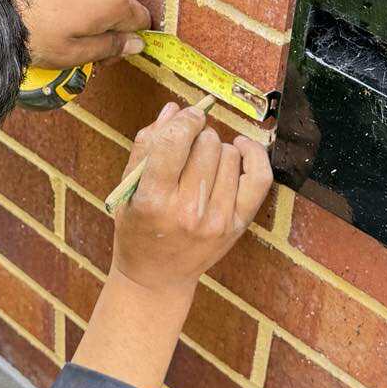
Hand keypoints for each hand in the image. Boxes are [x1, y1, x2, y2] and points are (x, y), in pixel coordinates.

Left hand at [0, 0, 150, 67]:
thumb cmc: (30, 31)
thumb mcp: (73, 54)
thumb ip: (111, 47)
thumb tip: (138, 43)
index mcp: (114, 2)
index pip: (140, 20)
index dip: (126, 38)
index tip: (106, 47)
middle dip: (105, 15)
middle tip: (75, 31)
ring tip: (58, 9)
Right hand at [111, 103, 272, 295]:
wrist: (157, 278)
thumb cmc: (137, 230)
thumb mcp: (127, 189)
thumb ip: (146, 146)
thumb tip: (173, 109)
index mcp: (153, 201)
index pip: (175, 142)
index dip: (184, 119)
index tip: (186, 116)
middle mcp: (188, 211)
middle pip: (206, 144)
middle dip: (198, 136)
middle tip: (188, 148)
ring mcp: (217, 220)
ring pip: (229, 154)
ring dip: (217, 148)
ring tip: (202, 162)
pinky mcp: (237, 224)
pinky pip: (259, 177)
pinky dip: (253, 155)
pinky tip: (240, 148)